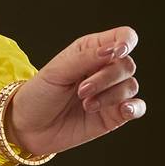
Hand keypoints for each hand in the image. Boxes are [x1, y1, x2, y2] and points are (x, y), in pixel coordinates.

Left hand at [4, 26, 143, 158]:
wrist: (27, 127)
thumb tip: (113, 50)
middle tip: (81, 90)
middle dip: (106, 78)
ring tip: (86, 104)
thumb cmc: (38, 94)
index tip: (116, 52)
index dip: (126, 41)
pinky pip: (137, 107)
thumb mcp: (57, 71)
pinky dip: (134, 107)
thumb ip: (86, 58)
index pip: (123, 37)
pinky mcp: (113, 115)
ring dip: (110, 95)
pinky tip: (121, 109)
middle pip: (127, 64)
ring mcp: (110, 93)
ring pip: (131, 86)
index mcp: (91, 51)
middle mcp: (104, 70)